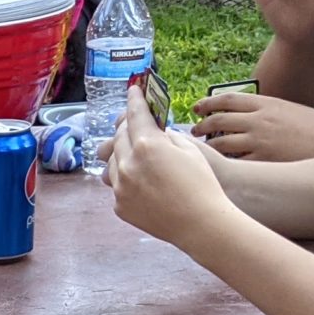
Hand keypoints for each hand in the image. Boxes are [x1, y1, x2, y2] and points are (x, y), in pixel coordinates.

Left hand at [101, 81, 231, 250]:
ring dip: (122, 154)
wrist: (200, 223)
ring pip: (111, 163)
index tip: (133, 90)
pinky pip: (117, 186)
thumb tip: (152, 131)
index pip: (135, 115)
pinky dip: (125, 179)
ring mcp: (120, 188)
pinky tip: (141, 181)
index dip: (134, 100)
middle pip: (118, 138)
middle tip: (136, 123)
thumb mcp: (188, 148)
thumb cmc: (202, 183)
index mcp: (147, 145)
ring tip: (137, 155)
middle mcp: (127, 165)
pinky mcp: (120, 206)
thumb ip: (164, 135)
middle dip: (127, 127)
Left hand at [188, 91, 313, 162]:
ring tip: (202, 152)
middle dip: (201, 126)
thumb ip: (270, 112)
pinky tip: (218, 168)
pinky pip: (233, 163)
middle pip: (219, 120)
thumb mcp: (294, 111)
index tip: (198, 107)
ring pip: (220, 142)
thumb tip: (250, 119)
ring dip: (207, 147)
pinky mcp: (261, 161)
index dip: (209, 103)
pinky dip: (223, 164)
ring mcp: (258, 141)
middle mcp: (259, 120)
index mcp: (267, 103)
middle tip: (193, 131)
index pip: (229, 99)